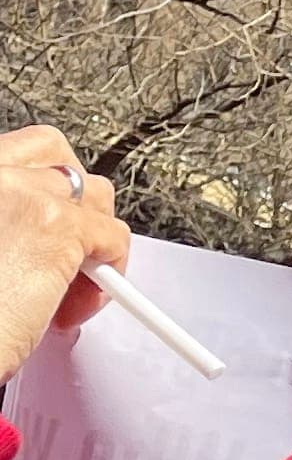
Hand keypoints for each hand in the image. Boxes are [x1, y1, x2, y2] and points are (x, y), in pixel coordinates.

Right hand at [0, 126, 126, 384]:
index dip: (36, 186)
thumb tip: (30, 236)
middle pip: (57, 159)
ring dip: (92, 239)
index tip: (41, 218)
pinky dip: (110, 271)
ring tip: (69, 286)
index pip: (18, 154)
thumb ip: (5, 226)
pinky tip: (78, 305)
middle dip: (72, 199)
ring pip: (94, 195)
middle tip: (65, 246)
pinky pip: (112, 236)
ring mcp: (24, 193)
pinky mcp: (58, 227)